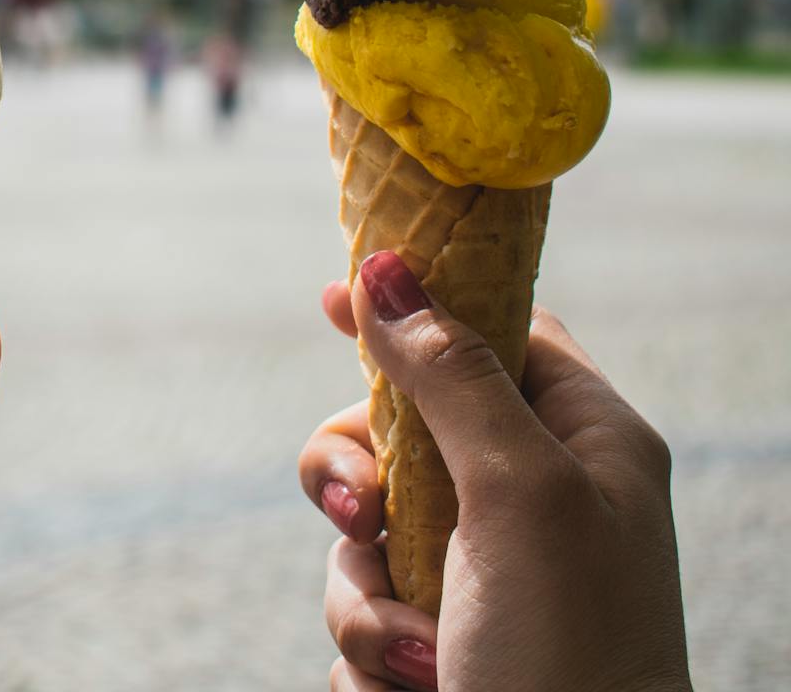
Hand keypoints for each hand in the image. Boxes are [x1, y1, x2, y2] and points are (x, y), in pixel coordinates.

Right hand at [298, 251, 690, 691]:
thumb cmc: (572, 654)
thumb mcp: (519, 494)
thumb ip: (451, 377)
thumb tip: (386, 269)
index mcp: (584, 446)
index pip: (498, 332)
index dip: (421, 307)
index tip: (335, 296)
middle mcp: (531, 502)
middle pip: (400, 427)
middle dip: (358, 473)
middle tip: (360, 510)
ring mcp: (480, 575)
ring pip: (363, 527)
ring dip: (367, 590)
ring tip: (417, 650)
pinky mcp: (434, 641)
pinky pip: (359, 608)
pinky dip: (371, 648)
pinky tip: (418, 683)